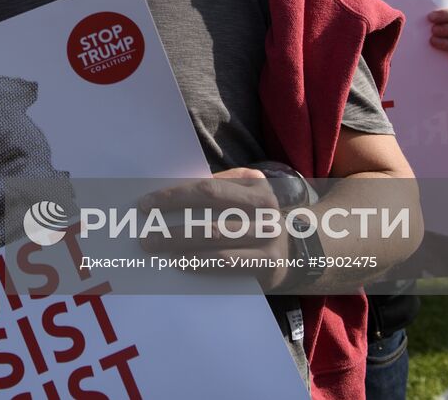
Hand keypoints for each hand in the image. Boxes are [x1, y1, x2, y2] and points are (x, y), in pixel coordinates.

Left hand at [136, 167, 289, 288]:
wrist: (302, 251)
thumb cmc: (255, 221)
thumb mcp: (244, 198)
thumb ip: (216, 193)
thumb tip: (167, 198)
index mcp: (253, 184)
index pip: (207, 186)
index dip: (174, 195)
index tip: (146, 204)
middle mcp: (263, 205)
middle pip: (209, 207)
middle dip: (172, 216)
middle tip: (145, 230)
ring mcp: (267, 233)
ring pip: (215, 234)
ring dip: (179, 240)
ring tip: (155, 246)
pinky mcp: (268, 262)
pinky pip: (227, 261)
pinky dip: (200, 261)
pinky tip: (180, 262)